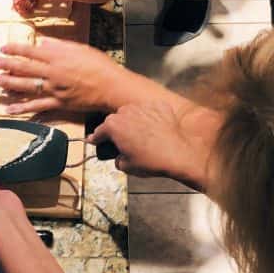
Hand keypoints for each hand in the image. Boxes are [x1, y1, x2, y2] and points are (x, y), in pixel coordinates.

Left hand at [0, 36, 138, 114]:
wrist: (111, 87)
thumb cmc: (100, 65)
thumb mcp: (81, 49)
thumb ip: (60, 45)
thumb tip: (43, 42)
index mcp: (58, 57)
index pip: (31, 51)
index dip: (15, 49)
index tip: (3, 48)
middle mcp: (52, 73)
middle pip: (24, 68)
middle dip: (6, 65)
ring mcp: (54, 90)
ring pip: (26, 87)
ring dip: (8, 84)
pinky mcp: (58, 104)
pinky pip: (37, 106)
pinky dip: (22, 108)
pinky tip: (9, 109)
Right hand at [89, 100, 221, 189]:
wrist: (178, 153)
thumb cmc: (151, 161)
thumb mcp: (126, 166)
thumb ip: (117, 158)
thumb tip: (120, 156)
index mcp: (113, 126)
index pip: (99, 132)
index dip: (97, 139)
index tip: (95, 140)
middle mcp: (126, 112)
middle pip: (115, 120)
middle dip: (117, 130)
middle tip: (123, 142)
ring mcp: (143, 106)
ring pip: (132, 113)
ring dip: (133, 122)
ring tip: (142, 136)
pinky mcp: (160, 106)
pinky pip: (150, 110)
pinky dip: (150, 118)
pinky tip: (155, 130)